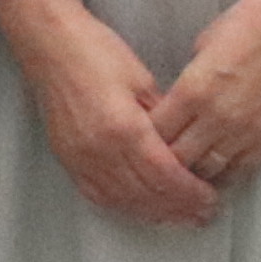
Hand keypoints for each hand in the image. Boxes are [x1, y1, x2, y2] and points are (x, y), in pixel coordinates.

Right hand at [6, 0, 210, 226]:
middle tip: (202, 215)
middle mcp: (101, 150)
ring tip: (177, 217)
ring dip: (153, 213)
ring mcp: (80, 158)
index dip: (192, 194)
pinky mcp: (67, 158)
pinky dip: (122, 206)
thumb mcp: (142, 80)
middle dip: (179, 209)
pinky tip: (139, 208)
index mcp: (125, 128)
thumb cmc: (95, 51)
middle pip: (147, 194)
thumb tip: (184, 144)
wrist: (49, 44)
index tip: (211, 200)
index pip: (166, 176)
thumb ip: (164, 118)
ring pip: (123, 201)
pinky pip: (97, 194)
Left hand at [148, 0, 260, 193]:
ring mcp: (247, 130)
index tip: (143, 139)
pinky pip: (241, 169)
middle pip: (178, 158)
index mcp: (194, 89)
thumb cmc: (251, 24)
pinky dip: (225, 172)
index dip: (145, 138)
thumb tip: (176, 105)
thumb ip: (188, 83)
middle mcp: (218, 115)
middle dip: (165, 160)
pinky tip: (217, 169)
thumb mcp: (202, 47)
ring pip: (209, 170)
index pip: (156, 132)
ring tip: (186, 170)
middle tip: (159, 161)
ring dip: (194, 171)